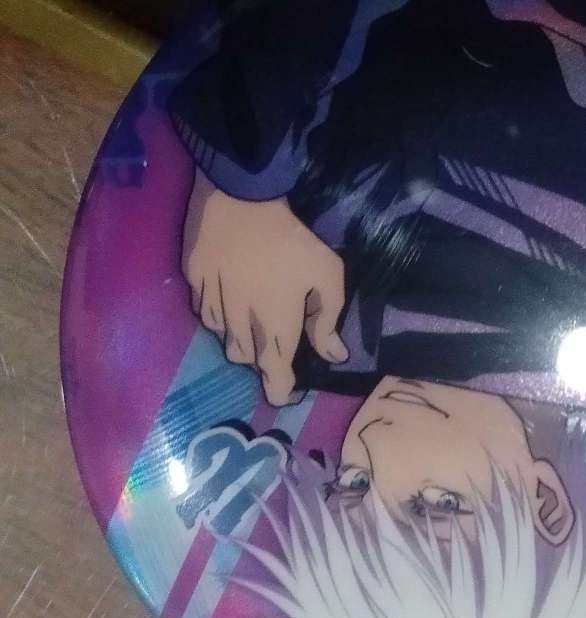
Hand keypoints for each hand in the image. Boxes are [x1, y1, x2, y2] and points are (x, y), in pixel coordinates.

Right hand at [182, 171, 348, 404]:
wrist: (238, 197)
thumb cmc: (291, 239)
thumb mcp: (327, 275)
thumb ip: (328, 319)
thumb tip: (334, 355)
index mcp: (275, 328)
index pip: (274, 375)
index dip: (280, 390)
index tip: (286, 392)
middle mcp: (239, 325)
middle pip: (246, 360)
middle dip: (261, 359)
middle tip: (275, 343)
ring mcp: (212, 305)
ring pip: (224, 339)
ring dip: (240, 338)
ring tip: (253, 319)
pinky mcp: (192, 284)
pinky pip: (205, 313)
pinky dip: (219, 315)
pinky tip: (230, 298)